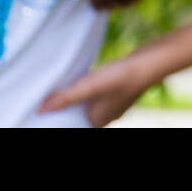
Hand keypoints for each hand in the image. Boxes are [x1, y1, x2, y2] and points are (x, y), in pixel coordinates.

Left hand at [37, 54, 152, 126]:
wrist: (151, 63)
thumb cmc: (121, 77)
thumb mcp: (90, 86)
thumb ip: (65, 98)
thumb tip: (40, 110)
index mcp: (97, 122)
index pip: (73, 127)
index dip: (59, 121)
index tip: (45, 114)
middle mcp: (106, 117)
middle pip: (79, 118)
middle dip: (65, 111)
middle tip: (48, 100)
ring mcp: (113, 105)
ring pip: (88, 107)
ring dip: (76, 100)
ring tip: (61, 90)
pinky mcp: (118, 92)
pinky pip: (97, 97)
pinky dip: (87, 93)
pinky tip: (84, 81)